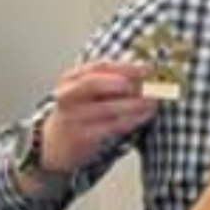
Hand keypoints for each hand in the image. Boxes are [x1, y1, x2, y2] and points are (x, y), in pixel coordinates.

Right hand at [34, 60, 158, 177]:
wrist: (56, 143)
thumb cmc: (80, 112)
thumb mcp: (86, 91)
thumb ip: (109, 79)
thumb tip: (143, 69)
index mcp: (70, 78)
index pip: (97, 66)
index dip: (125, 66)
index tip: (148, 68)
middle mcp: (68, 95)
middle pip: (95, 83)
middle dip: (126, 82)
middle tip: (150, 85)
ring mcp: (74, 116)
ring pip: (108, 106)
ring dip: (136, 103)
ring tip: (154, 101)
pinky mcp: (84, 136)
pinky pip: (113, 126)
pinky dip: (133, 119)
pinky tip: (146, 115)